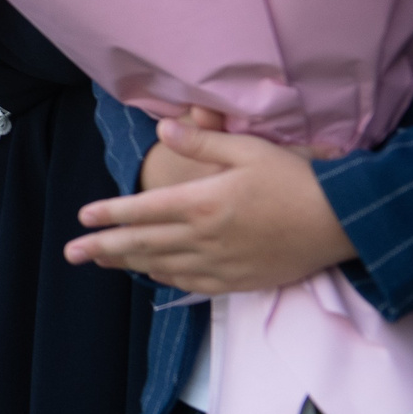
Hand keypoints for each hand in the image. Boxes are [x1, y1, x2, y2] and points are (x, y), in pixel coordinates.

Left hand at [66, 118, 355, 294]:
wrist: (342, 222)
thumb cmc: (295, 179)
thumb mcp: (247, 149)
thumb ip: (201, 143)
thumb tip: (163, 130)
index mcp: (202, 203)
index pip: (143, 210)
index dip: (109, 214)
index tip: (82, 218)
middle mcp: (205, 238)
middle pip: (143, 245)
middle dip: (103, 249)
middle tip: (70, 254)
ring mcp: (222, 263)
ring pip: (163, 267)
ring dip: (129, 265)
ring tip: (102, 263)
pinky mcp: (240, 281)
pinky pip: (192, 284)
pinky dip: (166, 279)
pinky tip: (153, 275)